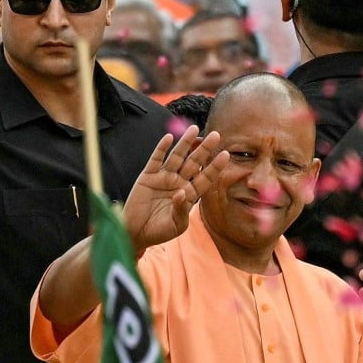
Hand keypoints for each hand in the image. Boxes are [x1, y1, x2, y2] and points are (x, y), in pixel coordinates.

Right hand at [122, 125, 228, 253]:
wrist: (136, 233)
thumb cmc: (160, 231)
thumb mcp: (176, 225)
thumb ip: (181, 210)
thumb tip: (182, 193)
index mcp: (190, 194)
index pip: (206, 177)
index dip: (215, 166)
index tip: (226, 155)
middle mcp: (179, 182)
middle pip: (194, 162)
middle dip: (204, 149)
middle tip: (216, 135)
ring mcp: (163, 178)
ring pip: (177, 156)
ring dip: (185, 143)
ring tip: (195, 129)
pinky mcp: (148, 176)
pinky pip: (156, 159)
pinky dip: (162, 148)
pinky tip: (169, 138)